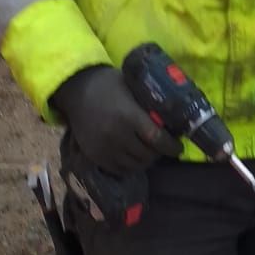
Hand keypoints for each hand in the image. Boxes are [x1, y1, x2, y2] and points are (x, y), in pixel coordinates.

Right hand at [52, 65, 181, 175]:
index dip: (171, 146)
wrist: (76, 90)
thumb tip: (172, 115)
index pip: (157, 138)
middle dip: (159, 153)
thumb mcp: (132, 86)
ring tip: (148, 152)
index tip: (179, 147)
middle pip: (147, 155)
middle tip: (163, 147)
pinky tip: (133, 157)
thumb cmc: (108, 84)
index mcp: (128, 116)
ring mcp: (105, 148)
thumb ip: (148, 103)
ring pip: (134, 165)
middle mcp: (117, 135)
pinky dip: (129, 166)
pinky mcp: (95, 156)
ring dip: (145, 161)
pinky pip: (118, 170)